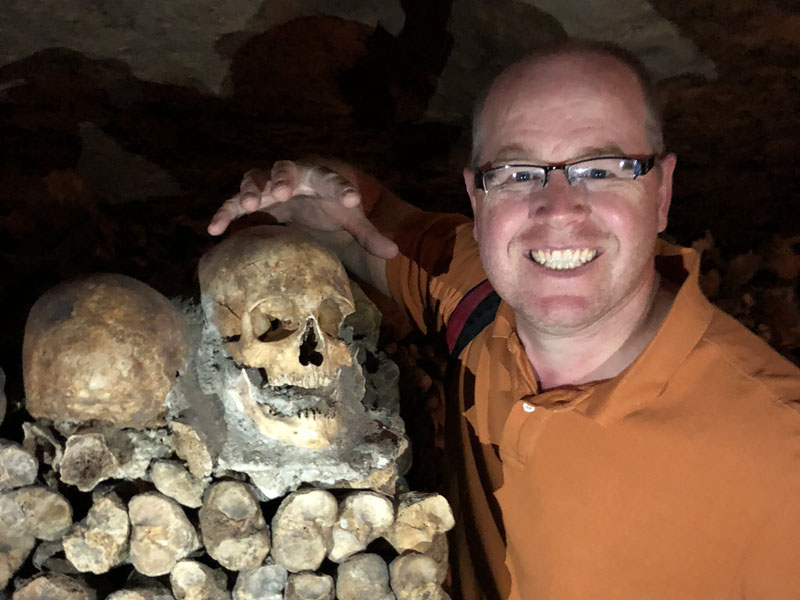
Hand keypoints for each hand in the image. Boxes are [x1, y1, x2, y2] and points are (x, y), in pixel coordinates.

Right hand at [208, 161, 397, 259]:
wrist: (306, 198)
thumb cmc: (329, 206)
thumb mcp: (350, 220)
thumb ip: (369, 235)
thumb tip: (394, 254)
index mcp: (322, 178)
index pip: (333, 180)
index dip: (342, 188)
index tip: (351, 201)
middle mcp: (293, 175)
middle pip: (285, 169)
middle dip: (283, 178)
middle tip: (282, 192)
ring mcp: (269, 184)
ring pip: (255, 179)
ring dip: (250, 190)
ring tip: (248, 206)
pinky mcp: (252, 199)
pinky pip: (233, 203)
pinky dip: (223, 213)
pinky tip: (213, 229)